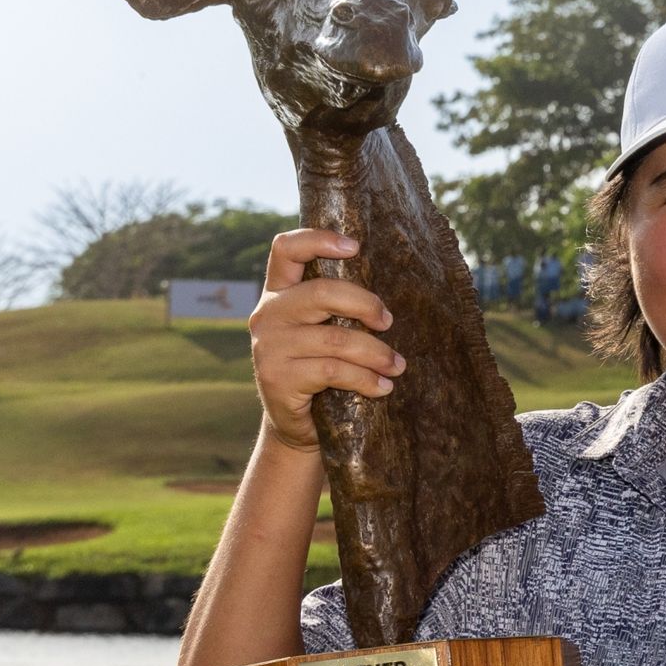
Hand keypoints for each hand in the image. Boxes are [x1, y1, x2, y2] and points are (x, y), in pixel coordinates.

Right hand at [248, 228, 405, 452]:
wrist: (298, 426)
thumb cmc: (321, 371)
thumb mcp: (324, 332)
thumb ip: (337, 309)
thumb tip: (390, 299)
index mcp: (279, 293)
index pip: (286, 250)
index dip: (318, 239)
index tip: (355, 246)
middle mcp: (268, 314)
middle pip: (322, 292)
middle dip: (365, 304)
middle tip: (388, 322)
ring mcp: (269, 347)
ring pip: (335, 338)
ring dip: (376, 353)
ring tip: (397, 366)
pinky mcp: (277, 378)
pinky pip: (333, 371)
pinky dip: (365, 379)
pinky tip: (383, 387)